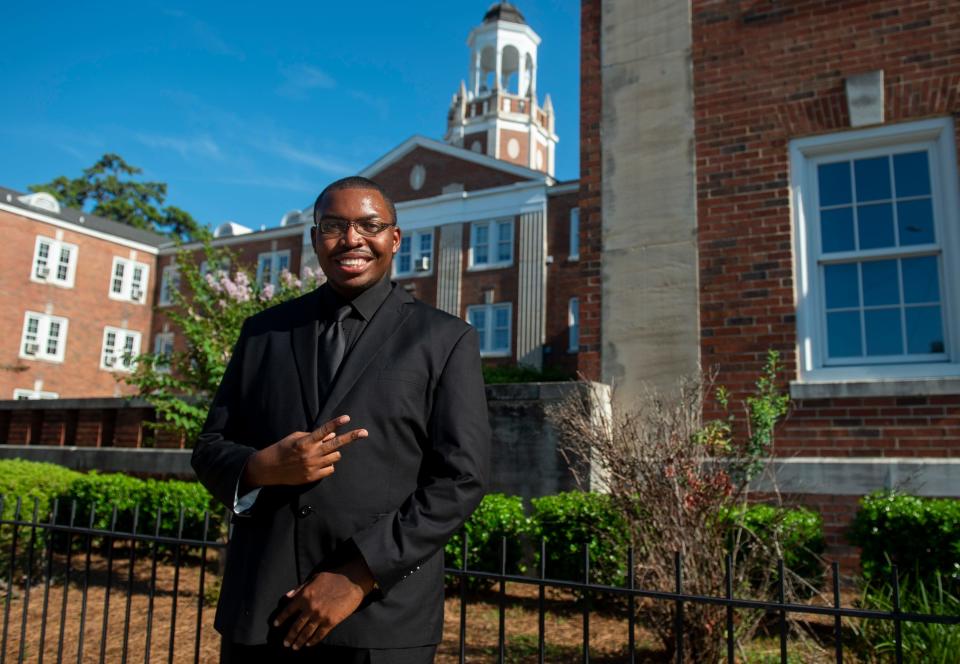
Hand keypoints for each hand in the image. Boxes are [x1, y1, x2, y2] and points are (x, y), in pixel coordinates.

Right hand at [241, 415, 366, 487]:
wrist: (269, 469)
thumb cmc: (283, 449)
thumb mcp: (296, 437)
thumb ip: (314, 437)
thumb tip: (332, 435)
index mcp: (305, 442)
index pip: (323, 431)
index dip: (335, 424)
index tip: (347, 418)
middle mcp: (311, 454)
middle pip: (336, 445)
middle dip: (351, 437)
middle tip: (364, 433)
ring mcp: (313, 467)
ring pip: (335, 456)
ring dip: (333, 452)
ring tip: (322, 452)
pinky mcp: (313, 477)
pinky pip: (330, 469)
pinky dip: (328, 464)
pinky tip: (318, 463)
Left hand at [274, 558, 375, 649]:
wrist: (352, 581)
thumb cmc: (333, 577)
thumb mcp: (314, 579)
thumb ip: (299, 588)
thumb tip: (287, 596)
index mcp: (304, 595)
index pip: (288, 610)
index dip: (281, 618)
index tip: (275, 625)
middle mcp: (310, 607)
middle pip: (296, 626)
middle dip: (289, 636)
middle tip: (285, 643)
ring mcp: (320, 616)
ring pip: (306, 632)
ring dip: (299, 641)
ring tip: (295, 647)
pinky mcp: (330, 622)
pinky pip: (319, 634)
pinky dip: (313, 641)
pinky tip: (309, 644)